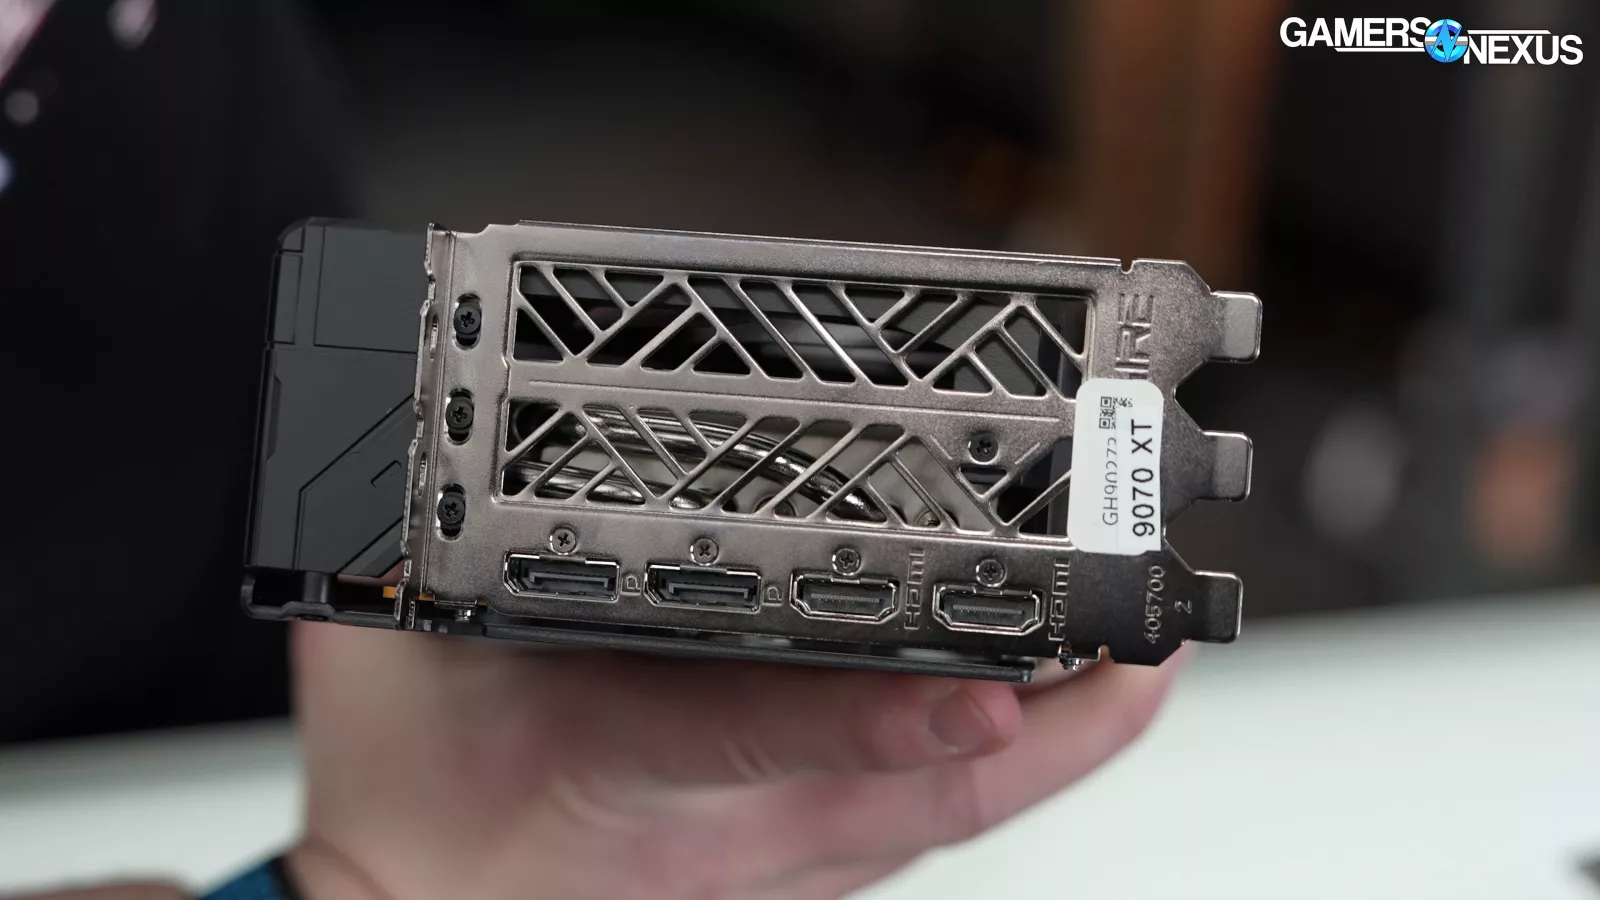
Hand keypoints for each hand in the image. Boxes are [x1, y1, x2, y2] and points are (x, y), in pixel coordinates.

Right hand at [287, 623, 1182, 898]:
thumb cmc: (405, 797)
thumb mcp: (393, 650)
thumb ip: (435, 558)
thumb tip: (464, 460)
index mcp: (622, 762)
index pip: (762, 735)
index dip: (881, 713)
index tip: (990, 685)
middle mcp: (726, 834)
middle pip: (918, 794)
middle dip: (1055, 727)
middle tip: (1154, 643)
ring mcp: (769, 867)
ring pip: (941, 816)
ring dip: (1054, 747)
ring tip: (1141, 667)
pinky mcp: (787, 874)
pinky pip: (916, 823)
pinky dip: (993, 766)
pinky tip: (1042, 719)